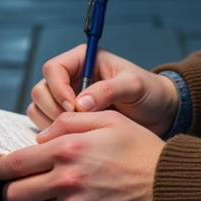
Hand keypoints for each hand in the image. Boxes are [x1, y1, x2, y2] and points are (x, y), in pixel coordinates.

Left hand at [0, 109, 164, 200]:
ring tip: (61, 192)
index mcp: (67, 150)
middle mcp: (66, 180)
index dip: (1, 168)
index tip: (1, 170)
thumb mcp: (107, 120)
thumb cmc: (139, 148)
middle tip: (24, 185)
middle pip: (14, 195)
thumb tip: (41, 137)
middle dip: (13, 190)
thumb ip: (69, 122)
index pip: (14, 164)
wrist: (169, 187)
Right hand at [28, 44, 179, 136]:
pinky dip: (54, 135)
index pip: (53, 68)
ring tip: (78, 132)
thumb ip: (109, 90)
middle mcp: (70, 78)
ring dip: (51, 123)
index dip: (57, 88)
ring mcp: (67, 100)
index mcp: (83, 60)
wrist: (160, 115)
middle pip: (41, 90)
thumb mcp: (134, 86)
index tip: (72, 107)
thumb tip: (80, 104)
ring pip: (39, 108)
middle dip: (53, 109)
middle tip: (76, 123)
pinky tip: (76, 140)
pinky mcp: (69, 120)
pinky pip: (47, 126)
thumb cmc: (150, 93)